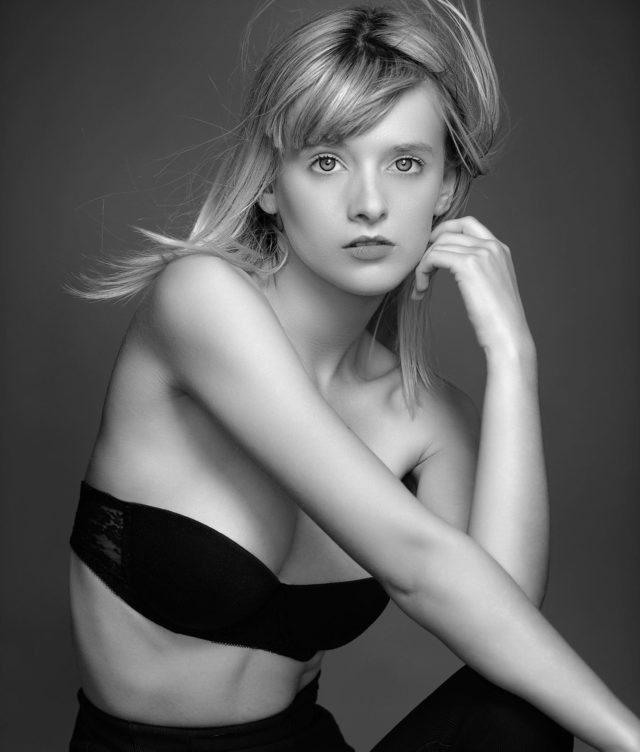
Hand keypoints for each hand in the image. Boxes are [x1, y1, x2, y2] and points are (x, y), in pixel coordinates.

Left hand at [412, 215, 533, 359]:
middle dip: (429, 250)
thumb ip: (477, 269)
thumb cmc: (497, 319)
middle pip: (448, 233)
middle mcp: (492, 246)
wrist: (507, 334)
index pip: (467, 223)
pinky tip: (421, 289)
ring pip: (438, 245)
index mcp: (500, 248)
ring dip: (423, 265)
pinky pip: (433, 257)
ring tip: (420, 287)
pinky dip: (422, 271)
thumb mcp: (490, 286)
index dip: (444, 231)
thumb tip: (452, 264)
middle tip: (421, 271)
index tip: (430, 248)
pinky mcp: (468, 265)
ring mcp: (481, 253)